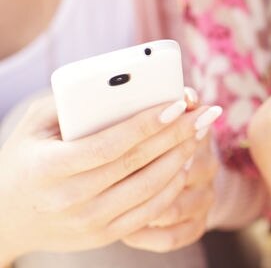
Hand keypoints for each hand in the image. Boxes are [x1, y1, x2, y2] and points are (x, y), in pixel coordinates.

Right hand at [0, 93, 217, 260]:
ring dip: (181, 159)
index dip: (147, 124)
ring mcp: (88, 221)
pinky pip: (148, 213)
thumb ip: (71, 101)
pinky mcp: (103, 236)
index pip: (109, 144)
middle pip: (136, 164)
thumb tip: (121, 82)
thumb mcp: (34, 125)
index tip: (177, 104)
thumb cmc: (27, 157)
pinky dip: (171, 188)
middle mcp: (69, 198)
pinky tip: (185, 164)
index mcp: (49, 166)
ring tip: (199, 134)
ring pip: (148, 189)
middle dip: (176, 135)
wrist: (7, 218)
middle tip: (205, 114)